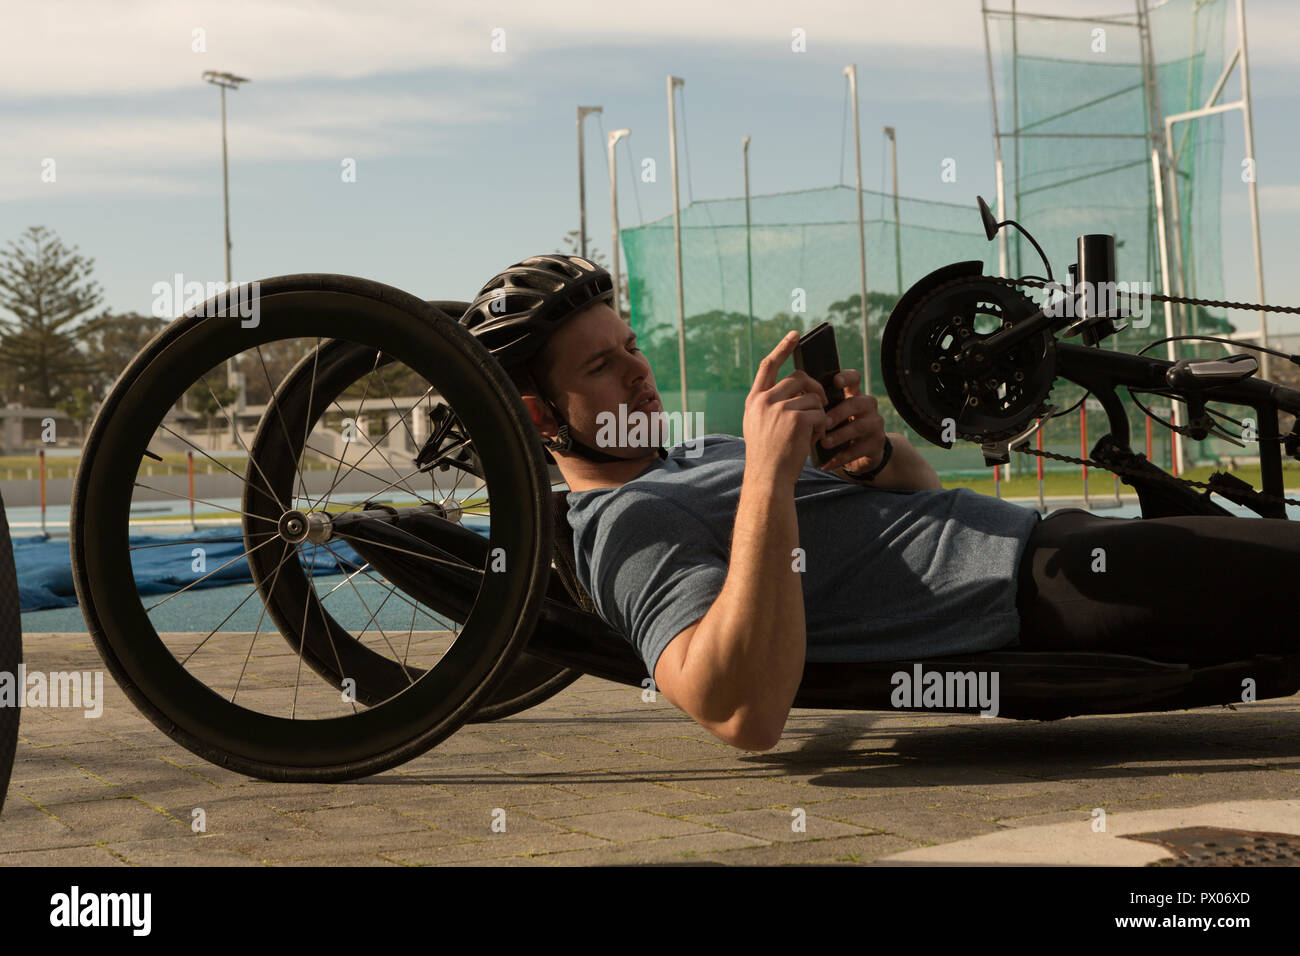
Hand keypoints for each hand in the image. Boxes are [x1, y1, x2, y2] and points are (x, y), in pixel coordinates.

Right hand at [742, 330, 830, 485]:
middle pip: (798, 378)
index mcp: (754, 400)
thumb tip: (800, 388)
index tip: (795, 335)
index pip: (768, 366)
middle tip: (822, 403)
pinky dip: (822, 426)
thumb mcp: (759, 426)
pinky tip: (814, 439)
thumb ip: (771, 405)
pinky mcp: (796, 419)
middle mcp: (764, 401)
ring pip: (813, 397)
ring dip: (819, 413)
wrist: (768, 478)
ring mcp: (779, 409)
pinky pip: (820, 413)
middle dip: (815, 389)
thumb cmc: (768, 456)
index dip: (782, 348)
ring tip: (813, 431)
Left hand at [813, 369, 887, 472]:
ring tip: (824, 443)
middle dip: (839, 412)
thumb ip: (820, 406)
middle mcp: (867, 406)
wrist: (860, 454)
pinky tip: (826, 464)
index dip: (846, 377)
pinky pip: (858, 450)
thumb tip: (794, 400)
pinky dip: (841, 457)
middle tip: (823, 422)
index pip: (854, 378)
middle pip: (857, 403)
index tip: (835, 382)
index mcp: (854, 394)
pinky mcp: (876, 444)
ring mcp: (874, 424)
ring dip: (840, 435)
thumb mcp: (831, 414)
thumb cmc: (837, 428)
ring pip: (859, 426)